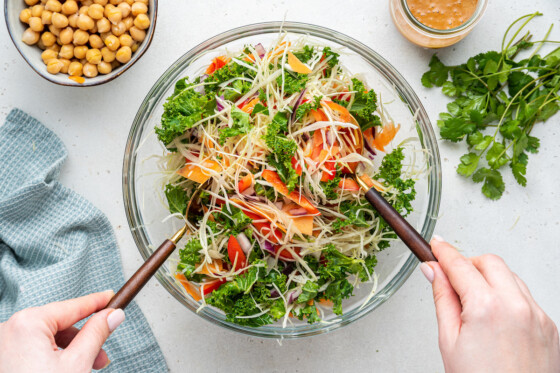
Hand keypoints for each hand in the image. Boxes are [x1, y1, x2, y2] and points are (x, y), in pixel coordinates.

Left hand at [0, 291, 124, 372]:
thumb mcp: (77, 364)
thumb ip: (97, 334)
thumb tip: (112, 315)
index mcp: (27, 323)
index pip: (72, 306)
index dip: (97, 303)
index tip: (111, 298)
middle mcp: (9, 330)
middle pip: (59, 324)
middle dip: (84, 338)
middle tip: (103, 355)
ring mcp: (3, 346)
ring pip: (47, 338)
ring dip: (70, 351)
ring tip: (85, 368)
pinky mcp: (3, 361)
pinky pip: (33, 349)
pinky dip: (52, 358)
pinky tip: (65, 371)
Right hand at [421, 236, 559, 372]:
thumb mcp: (449, 341)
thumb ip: (442, 298)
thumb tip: (433, 272)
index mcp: (487, 307)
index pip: (460, 264)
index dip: (444, 251)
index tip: (436, 245)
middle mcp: (517, 306)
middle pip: (489, 262)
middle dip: (468, 263)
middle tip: (452, 277)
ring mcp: (538, 315)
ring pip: (510, 276)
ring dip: (490, 278)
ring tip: (474, 302)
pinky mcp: (550, 327)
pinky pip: (526, 297)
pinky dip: (508, 296)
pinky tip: (495, 317)